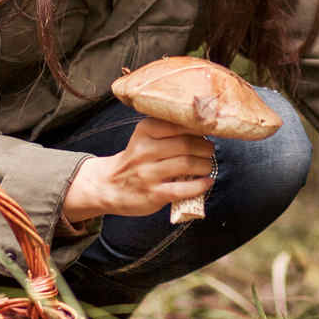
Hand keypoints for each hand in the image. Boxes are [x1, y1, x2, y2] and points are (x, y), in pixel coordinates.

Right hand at [61, 117, 214, 221]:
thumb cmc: (135, 160)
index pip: (179, 124)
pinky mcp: (153, 194)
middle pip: (186, 144)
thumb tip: (205, 130)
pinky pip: (183, 189)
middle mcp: (145, 150)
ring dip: (205, 165)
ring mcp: (148, 173)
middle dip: (206, 148)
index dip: (199, 128)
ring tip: (207, 166)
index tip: (208, 132)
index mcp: (145, 131)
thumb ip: (168, 131)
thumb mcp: (144, 138)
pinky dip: (200, 185)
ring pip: (187, 164)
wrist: (108, 186)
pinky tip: (207, 182)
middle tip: (210, 151)